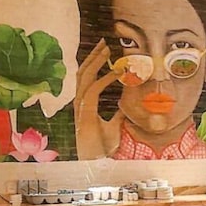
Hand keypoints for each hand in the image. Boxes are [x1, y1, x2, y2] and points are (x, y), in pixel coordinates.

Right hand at [74, 39, 122, 158]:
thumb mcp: (114, 127)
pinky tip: (116, 73)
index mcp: (83, 104)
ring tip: (107, 49)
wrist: (94, 163)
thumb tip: (126, 108)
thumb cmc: (102, 147)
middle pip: (83, 72)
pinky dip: (105, 79)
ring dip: (97, 61)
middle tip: (105, 42)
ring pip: (85, 76)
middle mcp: (79, 102)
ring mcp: (80, 106)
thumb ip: (118, 116)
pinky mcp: (85, 113)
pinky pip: (94, 90)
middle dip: (93, 56)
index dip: (94, 63)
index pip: (86, 77)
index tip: (105, 52)